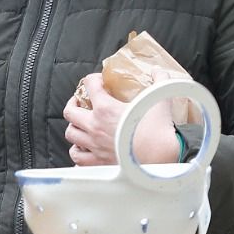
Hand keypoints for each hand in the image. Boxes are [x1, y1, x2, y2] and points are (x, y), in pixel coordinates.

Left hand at [62, 73, 179, 166]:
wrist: (162, 157)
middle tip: (80, 102)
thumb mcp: (160, 98)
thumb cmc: (159, 130)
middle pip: (70, 112)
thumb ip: (160, 82)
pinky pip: (78, 158)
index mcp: (106, 109)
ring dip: (74, 128)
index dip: (92, 80)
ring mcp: (95, 146)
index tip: (98, 81)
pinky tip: (83, 149)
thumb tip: (158, 71)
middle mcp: (95, 127)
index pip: (89, 85)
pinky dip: (78, 152)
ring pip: (71, 135)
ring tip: (80, 125)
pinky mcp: (99, 162)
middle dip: (73, 104)